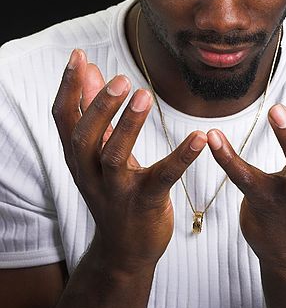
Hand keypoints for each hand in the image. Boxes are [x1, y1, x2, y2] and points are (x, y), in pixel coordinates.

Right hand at [52, 49, 206, 271]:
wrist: (124, 251)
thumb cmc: (113, 191)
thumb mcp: (97, 153)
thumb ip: (94, 112)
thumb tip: (89, 71)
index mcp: (79, 157)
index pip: (64, 119)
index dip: (68, 87)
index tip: (79, 56)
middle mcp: (91, 173)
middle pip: (83, 137)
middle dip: (99, 107)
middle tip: (121, 79)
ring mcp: (117, 191)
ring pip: (114, 157)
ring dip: (128, 125)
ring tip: (144, 95)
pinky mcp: (145, 204)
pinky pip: (163, 178)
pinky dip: (181, 157)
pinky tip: (199, 137)